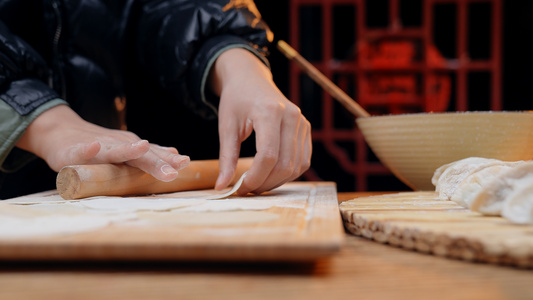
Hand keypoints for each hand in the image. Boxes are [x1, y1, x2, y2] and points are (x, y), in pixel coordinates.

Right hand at [16, 105, 189, 180]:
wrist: (62, 133)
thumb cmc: (99, 146)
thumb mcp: (126, 150)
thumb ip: (150, 156)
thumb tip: (176, 155)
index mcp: (132, 148)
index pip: (154, 155)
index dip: (169, 160)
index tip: (185, 163)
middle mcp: (118, 145)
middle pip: (140, 155)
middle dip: (157, 163)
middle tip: (172, 170)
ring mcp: (98, 147)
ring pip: (115, 150)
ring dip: (128, 149)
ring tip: (142, 147)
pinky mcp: (74, 152)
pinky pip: (82, 151)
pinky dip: (88, 150)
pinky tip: (93, 148)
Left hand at [210, 48, 311, 194]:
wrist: (250, 79)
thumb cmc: (236, 100)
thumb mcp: (226, 127)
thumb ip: (226, 158)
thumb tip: (222, 187)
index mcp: (270, 112)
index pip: (268, 156)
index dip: (255, 178)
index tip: (239, 188)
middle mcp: (291, 116)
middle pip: (284, 165)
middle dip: (265, 183)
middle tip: (246, 189)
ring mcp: (302, 123)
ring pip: (296, 167)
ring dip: (276, 182)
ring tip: (257, 183)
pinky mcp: (306, 129)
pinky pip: (302, 161)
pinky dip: (288, 174)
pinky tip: (270, 175)